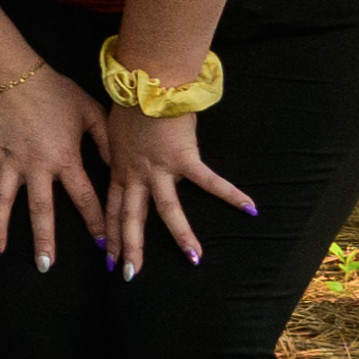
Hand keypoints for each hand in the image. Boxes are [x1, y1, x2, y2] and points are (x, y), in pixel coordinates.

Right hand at [0, 60, 112, 269]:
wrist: (12, 73)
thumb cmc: (54, 90)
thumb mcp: (89, 112)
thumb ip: (106, 142)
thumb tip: (121, 169)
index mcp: (64, 158)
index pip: (85, 198)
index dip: (96, 224)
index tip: (104, 248)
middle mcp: (35, 166)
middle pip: (40, 209)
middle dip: (44, 239)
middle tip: (45, 266)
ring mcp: (7, 162)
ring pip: (2, 201)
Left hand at [96, 99, 246, 273]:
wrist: (144, 83)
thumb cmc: (129, 103)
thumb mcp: (110, 131)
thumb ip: (116, 150)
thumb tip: (118, 158)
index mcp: (120, 169)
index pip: (113, 209)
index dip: (110, 233)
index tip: (108, 257)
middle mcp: (137, 175)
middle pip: (131, 218)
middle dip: (129, 248)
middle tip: (129, 275)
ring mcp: (160, 168)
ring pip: (168, 209)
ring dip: (180, 235)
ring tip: (194, 259)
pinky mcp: (184, 158)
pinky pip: (210, 181)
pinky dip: (231, 194)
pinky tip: (250, 208)